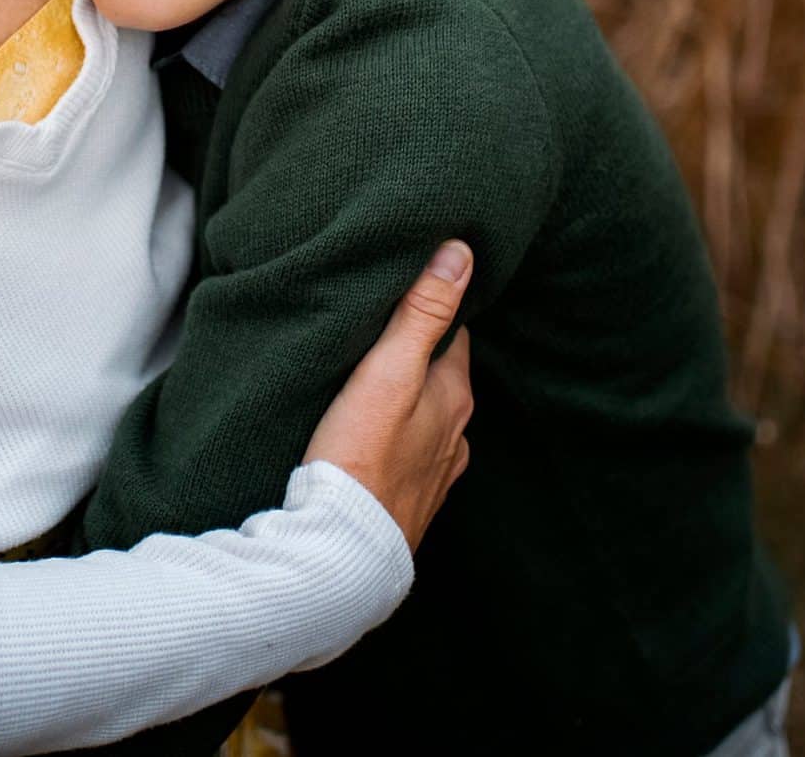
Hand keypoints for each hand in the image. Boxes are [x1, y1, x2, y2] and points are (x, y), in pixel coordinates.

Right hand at [302, 241, 475, 550]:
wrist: (342, 552)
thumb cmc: (360, 456)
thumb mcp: (388, 371)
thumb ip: (423, 313)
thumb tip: (462, 252)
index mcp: (454, 396)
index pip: (455, 334)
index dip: (435, 310)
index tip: (412, 290)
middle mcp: (456, 435)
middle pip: (443, 378)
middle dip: (421, 355)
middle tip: (384, 332)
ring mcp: (436, 473)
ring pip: (428, 420)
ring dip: (410, 402)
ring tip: (375, 384)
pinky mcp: (411, 503)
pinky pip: (412, 458)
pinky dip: (399, 442)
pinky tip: (373, 440)